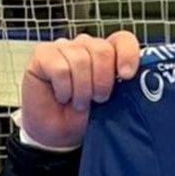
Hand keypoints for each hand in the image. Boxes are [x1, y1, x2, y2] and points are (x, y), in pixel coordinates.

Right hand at [19, 31, 141, 150]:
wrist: (57, 135)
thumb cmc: (84, 118)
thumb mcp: (112, 104)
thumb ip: (123, 87)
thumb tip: (132, 77)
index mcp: (107, 54)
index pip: (123, 40)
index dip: (128, 54)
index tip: (127, 76)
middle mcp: (85, 46)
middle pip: (102, 50)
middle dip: (102, 81)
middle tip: (97, 99)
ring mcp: (63, 47)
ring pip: (81, 60)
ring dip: (81, 90)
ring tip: (78, 102)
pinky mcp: (43, 54)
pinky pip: (60, 68)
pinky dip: (64, 89)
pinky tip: (62, 96)